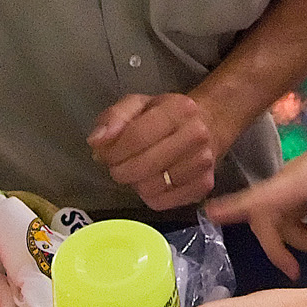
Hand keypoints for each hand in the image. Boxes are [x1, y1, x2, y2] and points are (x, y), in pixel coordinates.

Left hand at [88, 92, 217, 208]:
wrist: (209, 125)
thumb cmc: (167, 115)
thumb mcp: (139, 104)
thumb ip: (114, 117)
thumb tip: (97, 141)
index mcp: (179, 109)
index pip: (136, 137)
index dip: (113, 151)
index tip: (105, 154)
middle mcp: (196, 136)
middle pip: (143, 166)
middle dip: (120, 169)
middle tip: (117, 165)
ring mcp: (203, 163)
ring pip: (151, 187)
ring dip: (135, 183)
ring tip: (136, 171)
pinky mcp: (204, 186)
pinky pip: (162, 202)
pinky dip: (149, 195)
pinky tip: (150, 181)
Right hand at [203, 129, 306, 278]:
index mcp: (297, 180)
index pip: (260, 196)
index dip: (234, 207)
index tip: (209, 214)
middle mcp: (288, 183)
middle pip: (264, 217)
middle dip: (276, 246)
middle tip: (294, 272)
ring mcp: (292, 187)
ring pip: (279, 221)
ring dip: (295, 239)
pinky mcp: (298, 192)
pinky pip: (288, 216)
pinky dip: (301, 230)